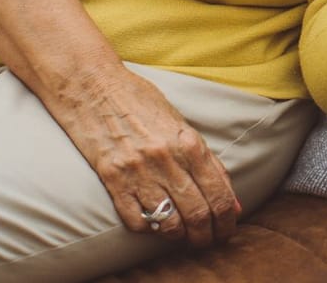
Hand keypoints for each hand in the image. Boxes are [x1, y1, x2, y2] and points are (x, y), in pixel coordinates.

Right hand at [51, 65, 239, 246]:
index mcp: (190, 143)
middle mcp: (167, 159)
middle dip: (206, 235)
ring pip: (168, 223)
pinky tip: (151, 221)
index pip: (219, 195)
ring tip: (181, 234)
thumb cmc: (140, 102)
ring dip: (178, 235)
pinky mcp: (112, 179)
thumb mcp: (181, 125)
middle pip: (197, 214)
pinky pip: (136, 220)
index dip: (227, 221)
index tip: (227, 231)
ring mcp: (138, 171)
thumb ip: (208, 162)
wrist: (94, 86)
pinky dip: (147, 227)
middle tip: (206, 241)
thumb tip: (232, 200)